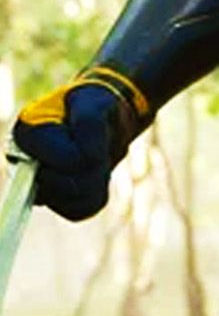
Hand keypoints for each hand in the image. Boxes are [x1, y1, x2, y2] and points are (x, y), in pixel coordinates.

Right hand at [11, 83, 132, 220]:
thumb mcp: (95, 104)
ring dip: (97, 181)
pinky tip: (95, 176)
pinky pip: (80, 211)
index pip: (69, 160)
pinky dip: (95, 196)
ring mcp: (37, 184)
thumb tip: (83, 160)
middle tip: (95, 148)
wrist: (99, 122)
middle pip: (73, 186)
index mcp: (27, 135)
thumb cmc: (93, 108)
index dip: (89, 151)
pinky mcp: (52, 200)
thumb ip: (89, 125)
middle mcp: (23, 164)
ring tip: (95, 159)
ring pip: (77, 200)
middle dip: (95, 168)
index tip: (89, 131)